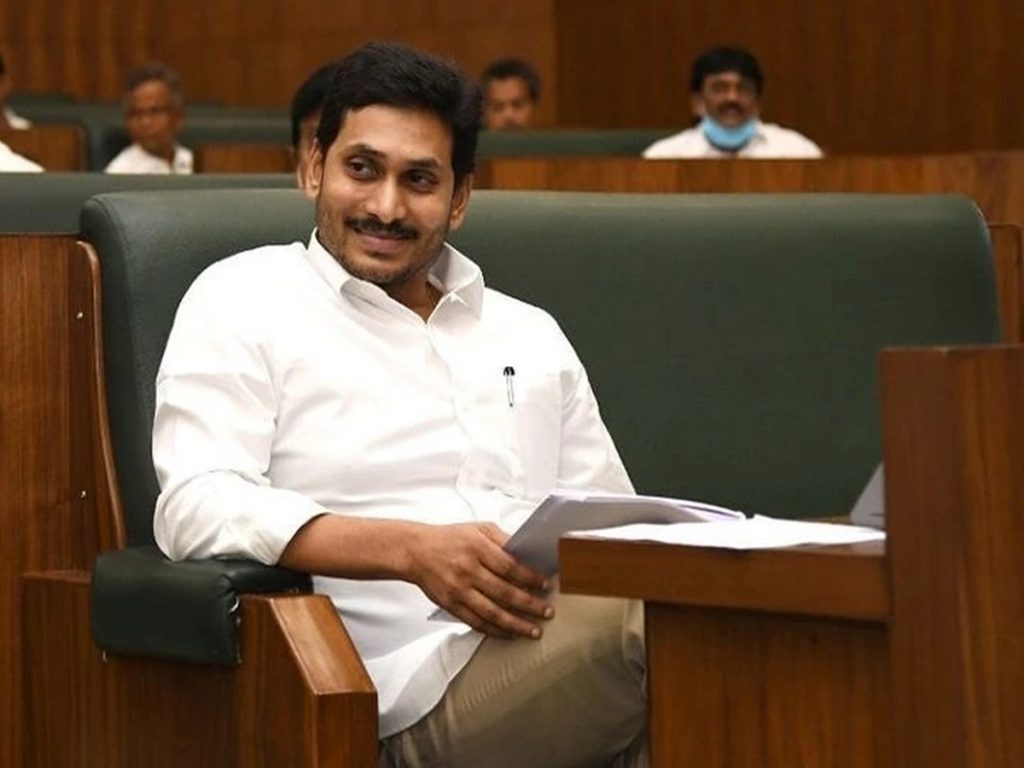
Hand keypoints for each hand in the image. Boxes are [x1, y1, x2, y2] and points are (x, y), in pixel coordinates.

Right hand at [404, 522, 553, 638]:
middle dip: (530, 605)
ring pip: (492, 612)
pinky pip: (476, 622)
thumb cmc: (449, 538)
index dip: (530, 578)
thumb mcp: (478, 528)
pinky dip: (494, 631)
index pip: (510, 566)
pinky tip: (509, 633)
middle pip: (505, 592)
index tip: (545, 585)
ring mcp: (459, 590)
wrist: (416, 551)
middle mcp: (468, 570)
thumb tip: (528, 554)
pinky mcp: (451, 605)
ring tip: (534, 630)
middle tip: (547, 612)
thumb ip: (503, 539)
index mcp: (477, 548)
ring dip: (516, 624)